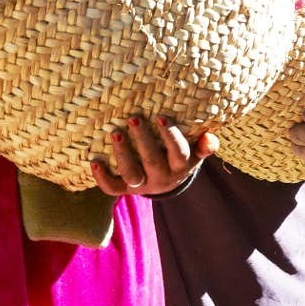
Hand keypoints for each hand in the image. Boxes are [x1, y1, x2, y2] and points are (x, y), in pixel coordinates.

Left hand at [91, 115, 218, 197]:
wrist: (166, 183)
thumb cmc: (179, 157)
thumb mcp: (195, 153)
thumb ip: (205, 146)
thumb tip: (210, 137)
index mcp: (180, 167)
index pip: (178, 153)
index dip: (170, 137)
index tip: (161, 117)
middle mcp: (161, 178)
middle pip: (153, 162)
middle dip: (143, 141)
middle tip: (134, 119)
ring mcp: (142, 185)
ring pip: (132, 175)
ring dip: (123, 155)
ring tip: (115, 133)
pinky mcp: (125, 189)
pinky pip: (112, 189)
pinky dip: (101, 177)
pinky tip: (94, 161)